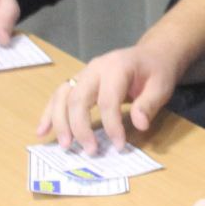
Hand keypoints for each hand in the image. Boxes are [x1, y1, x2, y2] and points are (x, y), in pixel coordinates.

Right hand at [36, 45, 176, 152]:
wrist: (152, 54)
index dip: (111, 125)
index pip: (108, 100)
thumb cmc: (157, 71)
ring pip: (63, 96)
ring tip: (64, 145)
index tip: (119, 146)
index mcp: (117, 67)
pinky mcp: (79, 80)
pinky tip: (42, 130)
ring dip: (60, 122)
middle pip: (78, 98)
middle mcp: (96, 67)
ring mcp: (84, 72)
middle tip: (89, 151)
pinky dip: (49, 113)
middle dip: (80, 127)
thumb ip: (149, 104)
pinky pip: (59, 95)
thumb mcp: (162, 86)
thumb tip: (139, 125)